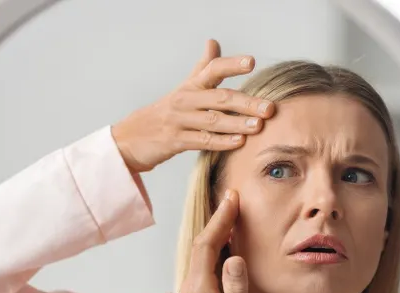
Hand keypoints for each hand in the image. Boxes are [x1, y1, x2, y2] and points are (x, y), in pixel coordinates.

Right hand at [111, 40, 275, 173]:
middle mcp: (185, 100)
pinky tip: (238, 142)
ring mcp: (179, 121)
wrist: (130, 138)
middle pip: (218, 98)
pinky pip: (201, 141)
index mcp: (190, 86)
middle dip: (246, 102)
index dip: (231, 65)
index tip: (251, 62)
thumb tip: (213, 42)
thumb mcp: (183, 88)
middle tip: (269, 107)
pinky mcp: (174, 141)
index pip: (212, 70)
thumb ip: (202, 67)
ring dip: (236, 123)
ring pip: (212, 121)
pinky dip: (221, 142)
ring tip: (259, 125)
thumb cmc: (164, 113)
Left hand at [178, 189, 258, 292]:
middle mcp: (190, 291)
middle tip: (233, 197)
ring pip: (202, 255)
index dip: (219, 220)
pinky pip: (206, 267)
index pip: (206, 246)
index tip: (232, 199)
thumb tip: (234, 258)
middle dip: (216, 220)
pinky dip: (217, 249)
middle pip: (201, 246)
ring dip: (216, 233)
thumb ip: (236, 288)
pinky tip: (229, 242)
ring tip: (232, 211)